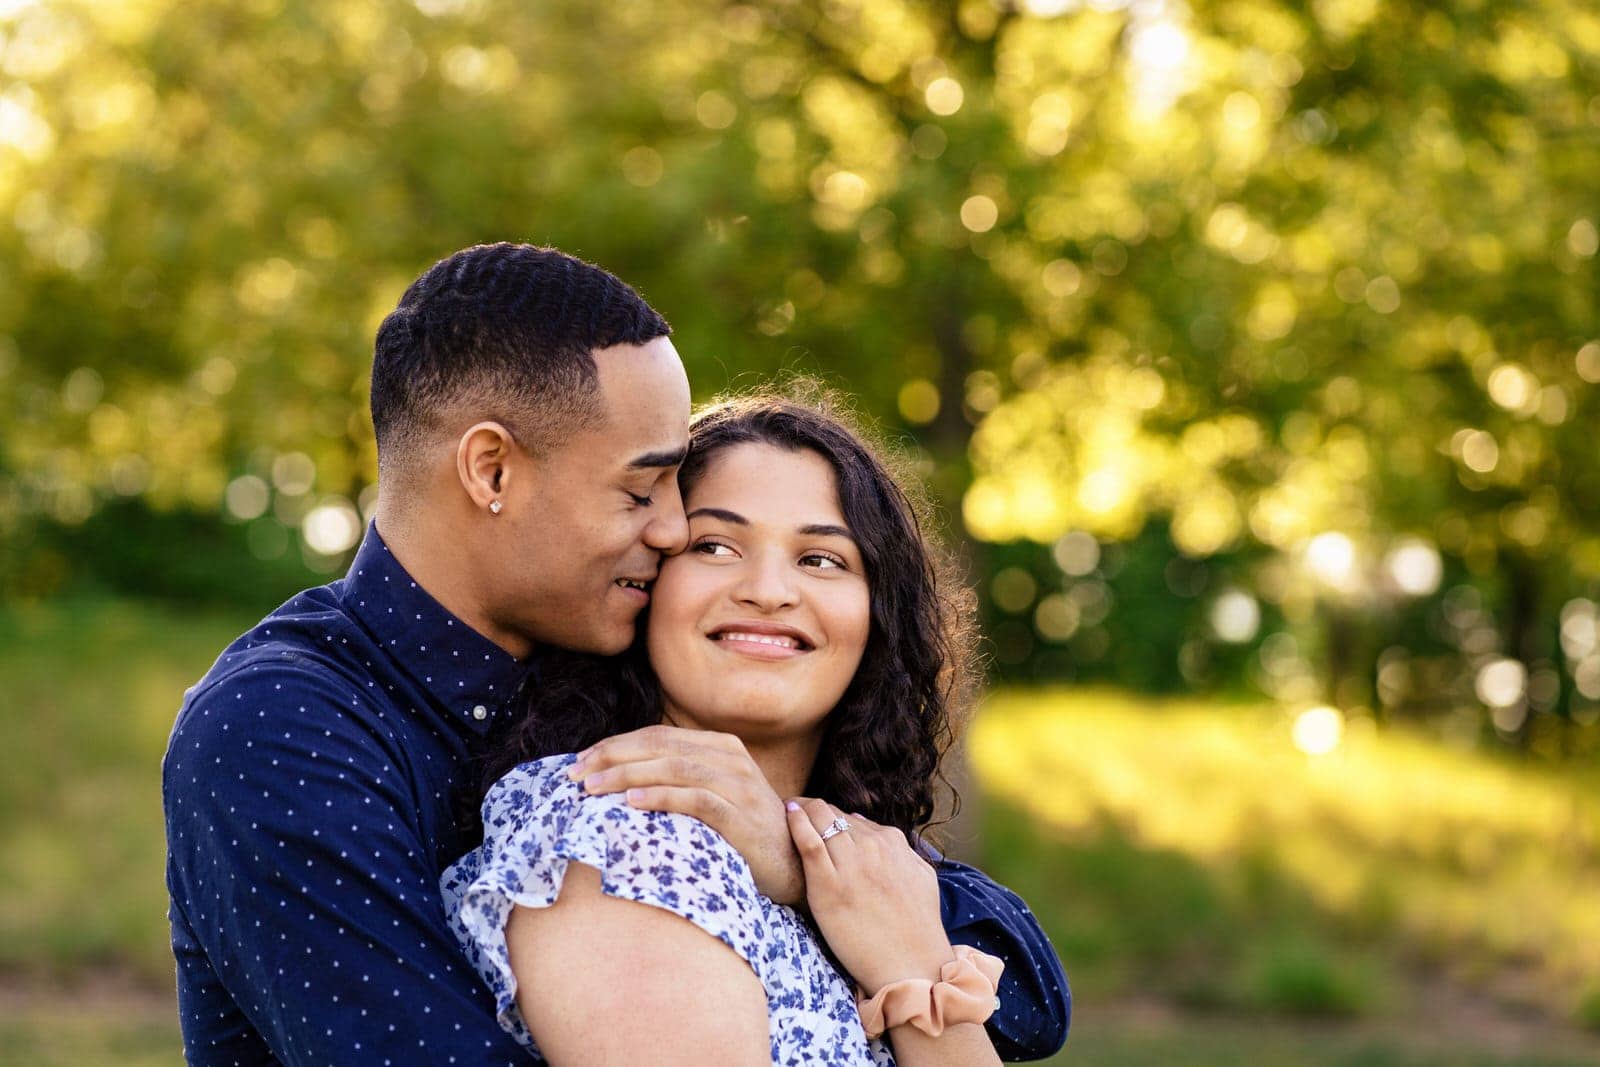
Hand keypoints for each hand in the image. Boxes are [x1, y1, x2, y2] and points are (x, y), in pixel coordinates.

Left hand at [568, 725, 804, 904]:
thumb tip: (617, 776)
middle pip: (661, 747)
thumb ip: (678, 778)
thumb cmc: (741, 830)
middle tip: (575, 774)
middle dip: (612, 758)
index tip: (580, 761)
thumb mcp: (712, 794)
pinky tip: (631, 802)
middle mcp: (731, 758)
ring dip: (627, 775)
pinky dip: (661, 797)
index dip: (616, 745)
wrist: (793, 861)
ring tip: (593, 788)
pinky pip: (696, 799)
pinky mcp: (741, 816)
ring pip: (674, 768)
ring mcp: (739, 785)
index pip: (658, 736)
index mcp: (721, 746)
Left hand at [786, 798, 953, 995]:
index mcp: (892, 843)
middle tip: (795, 809)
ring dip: (802, 810)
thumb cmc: (918, 928)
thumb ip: (901, 851)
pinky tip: (788, 813)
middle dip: (813, 807)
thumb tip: (872, 830)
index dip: (833, 817)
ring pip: (820, 818)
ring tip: (788, 810)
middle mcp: (872, 846)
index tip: (818, 819)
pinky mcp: (829, 885)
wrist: (912, 964)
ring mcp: (850, 864)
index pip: (853, 818)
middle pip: (833, 812)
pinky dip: (797, 822)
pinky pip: (809, 841)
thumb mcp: (921, 877)